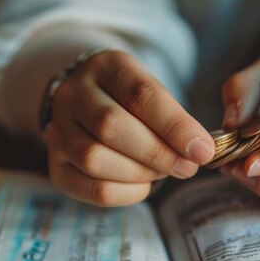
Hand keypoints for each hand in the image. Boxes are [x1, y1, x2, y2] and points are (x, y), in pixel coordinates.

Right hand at [45, 50, 214, 205]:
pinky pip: (92, 189)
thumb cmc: (130, 103)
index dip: (175, 126)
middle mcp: (72, 96)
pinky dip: (126, 194)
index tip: (203, 150)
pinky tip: (143, 186)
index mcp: (104, 67)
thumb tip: (198, 152)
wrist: (88, 110)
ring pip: (95, 159)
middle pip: (111, 127)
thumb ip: (173, 119)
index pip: (140, 94)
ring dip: (139, 174)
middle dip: (157, 153)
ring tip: (162, 172)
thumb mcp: (152, 94)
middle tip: (186, 167)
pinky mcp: (56, 168)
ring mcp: (58, 133)